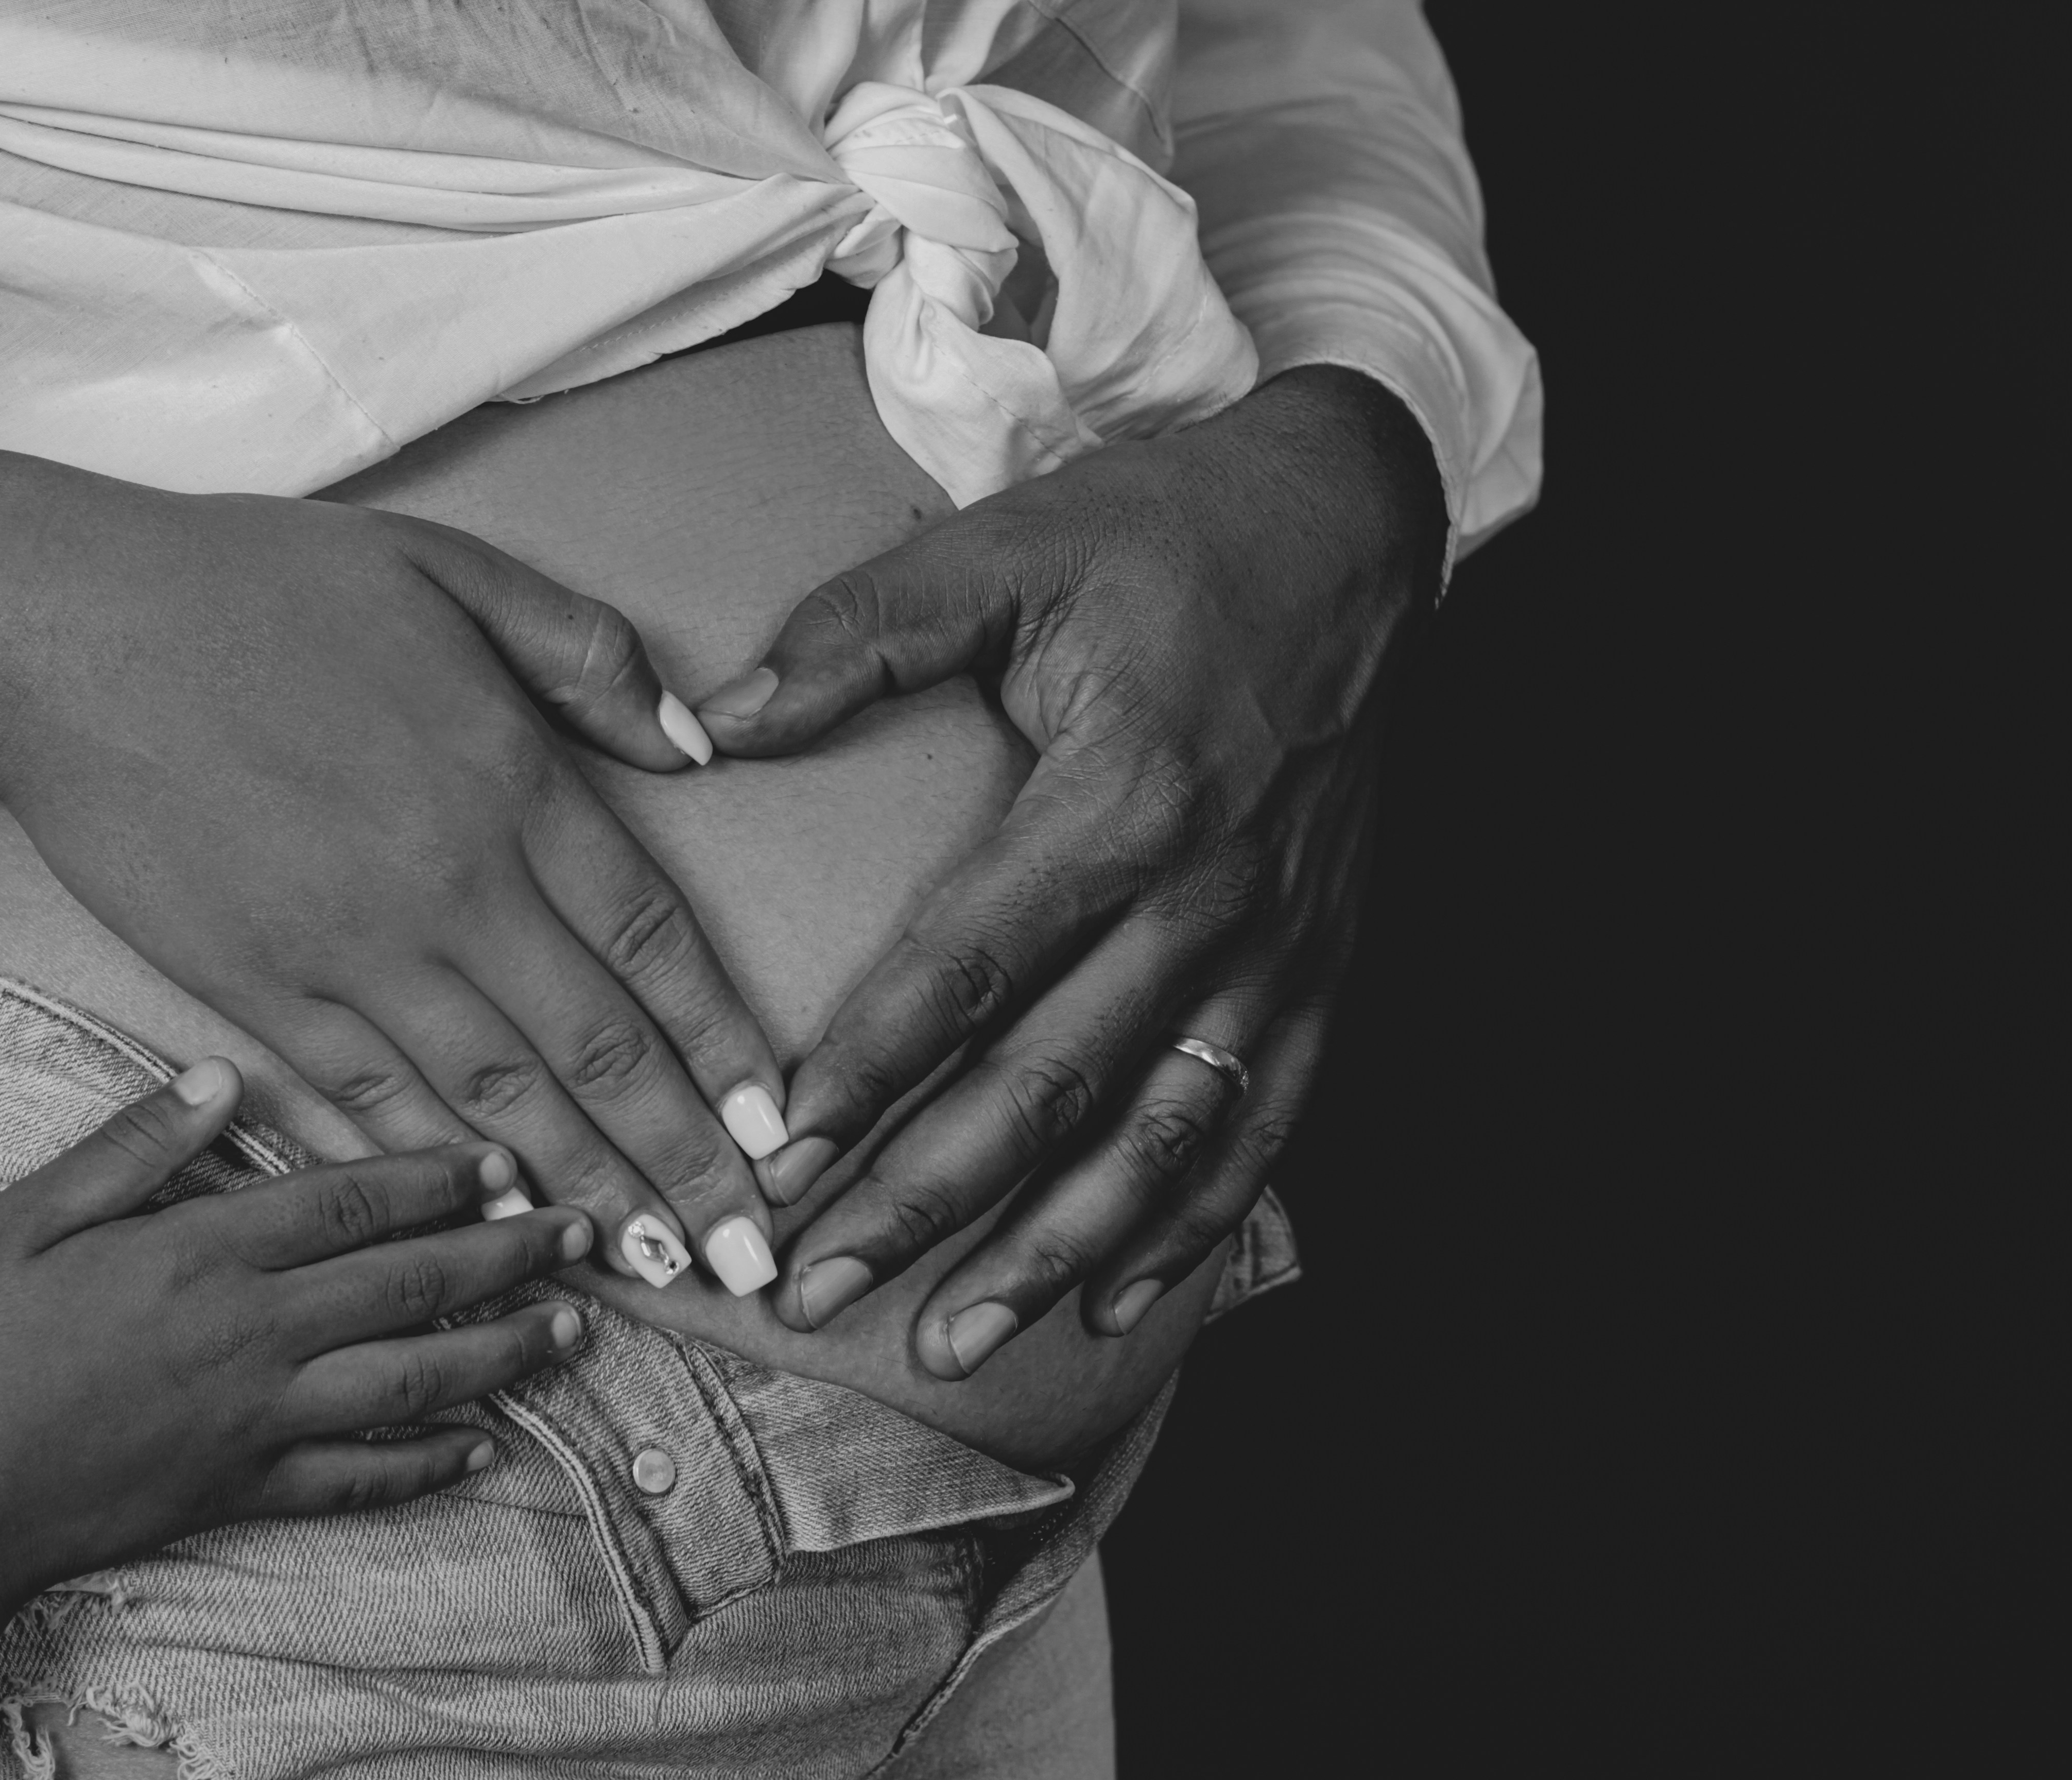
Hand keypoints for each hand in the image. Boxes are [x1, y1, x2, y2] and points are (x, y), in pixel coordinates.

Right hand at [0, 419, 786, 1291]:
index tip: (780, 1127)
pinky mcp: (258, 992)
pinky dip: (439, 1173)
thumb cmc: (259, 585)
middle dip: (684, 1161)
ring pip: (496, 1101)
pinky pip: (370, 1102)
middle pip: (597, 1051)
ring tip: (658, 1268)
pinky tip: (496, 1224)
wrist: (61, 630)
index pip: (655, 944)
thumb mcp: (453, 568)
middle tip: (751, 1254)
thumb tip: (696, 746)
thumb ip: (586, 655)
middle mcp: (448, 886)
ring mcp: (349, 951)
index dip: (725, 1046)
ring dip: (585, 1193)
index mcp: (511, 784)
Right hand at [0, 1060, 590, 1594]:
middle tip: (586, 1231)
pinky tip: (489, 1446)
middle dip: (508, 1255)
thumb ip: (132, 1147)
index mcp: (205, 1254)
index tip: (509, 1160)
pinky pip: (363, 1477)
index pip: (354, 1202)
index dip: (442, 1179)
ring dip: (503, 1351)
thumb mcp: (30, 1220)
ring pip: (414, 1377)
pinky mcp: (250, 1488)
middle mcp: (255, 1332)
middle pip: (410, 1283)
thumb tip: (219, 1072)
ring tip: (572, 1328)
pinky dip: (431, 1463)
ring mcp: (261, 1417)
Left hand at [691, 366, 1445, 1374]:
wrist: (1354, 526)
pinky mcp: (1325, 964)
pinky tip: (1122, 1298)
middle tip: (821, 1290)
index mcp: (1120, 795)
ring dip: (1052, 1251)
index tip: (776, 1161)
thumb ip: (863, 636)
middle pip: (1051, 1086)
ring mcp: (1279, 944)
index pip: (967, 969)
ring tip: (954, 1339)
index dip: (865, 1074)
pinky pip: (1263, 1122)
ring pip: (1158, 1137)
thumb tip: (717, 720)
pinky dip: (1198, 1223)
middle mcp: (1208, 894)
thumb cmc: (1170, 537)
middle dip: (927, 1202)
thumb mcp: (1009, 549)